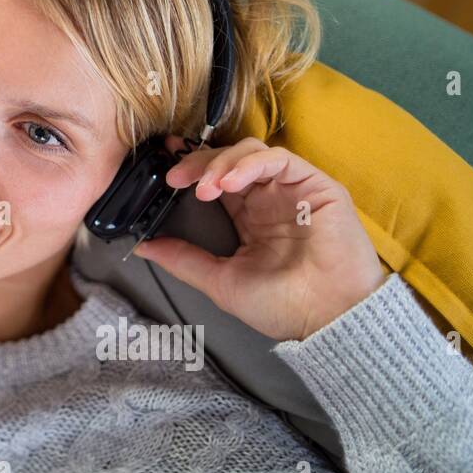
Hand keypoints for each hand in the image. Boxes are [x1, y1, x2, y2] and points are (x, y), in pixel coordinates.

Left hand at [132, 135, 390, 341]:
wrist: (328, 320)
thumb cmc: (283, 305)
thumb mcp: (221, 281)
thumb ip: (184, 260)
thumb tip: (144, 246)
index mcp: (247, 215)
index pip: (214, 177)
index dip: (189, 169)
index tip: (163, 172)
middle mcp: (268, 197)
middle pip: (227, 158)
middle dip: (198, 163)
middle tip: (175, 178)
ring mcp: (292, 188)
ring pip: (251, 152)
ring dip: (221, 164)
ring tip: (205, 188)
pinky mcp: (317, 186)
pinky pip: (281, 160)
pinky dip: (250, 165)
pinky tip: (231, 183)